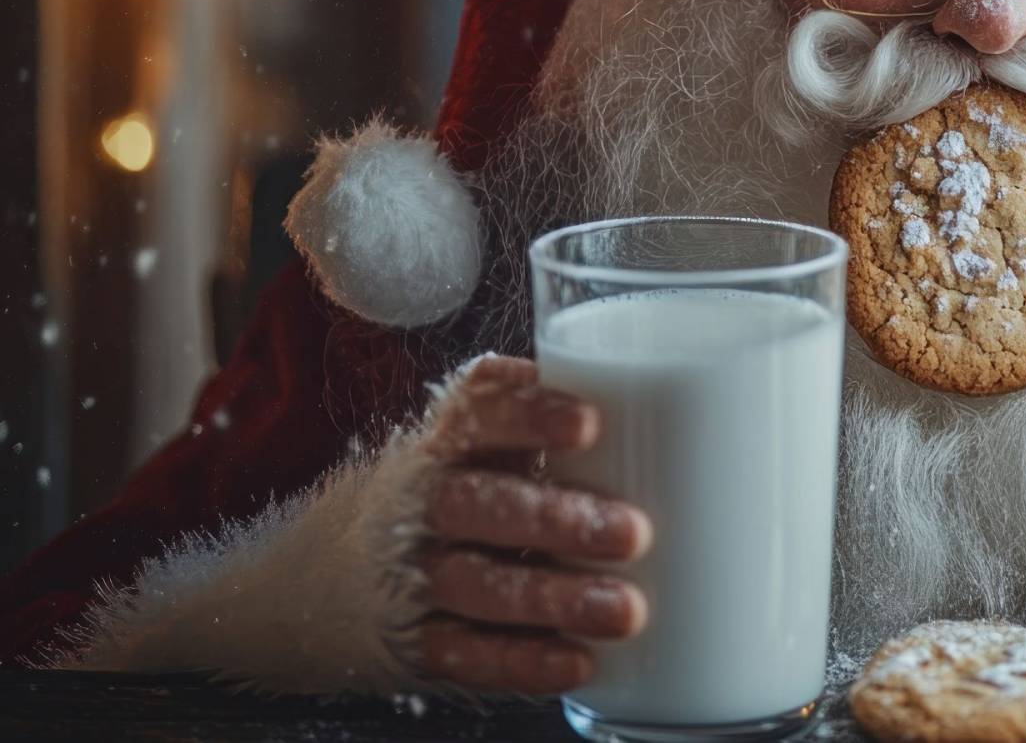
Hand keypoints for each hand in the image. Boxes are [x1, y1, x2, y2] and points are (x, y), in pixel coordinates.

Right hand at [415, 355, 651, 693]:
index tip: (590, 422)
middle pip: (478, 505)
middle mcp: (423, 503)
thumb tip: (676, 397)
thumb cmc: (442, 492)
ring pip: (478, 586)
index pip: (477, 413)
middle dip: (556, 519)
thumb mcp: (474, 443)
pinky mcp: (417, 642)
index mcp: (445, 441)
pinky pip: (467, 654)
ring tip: (624, 610)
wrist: (316, 578)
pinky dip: (522, 661)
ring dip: (553, 600)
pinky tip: (576, 662)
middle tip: (633, 532)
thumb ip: (544, 420)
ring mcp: (415, 577)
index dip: (529, 415)